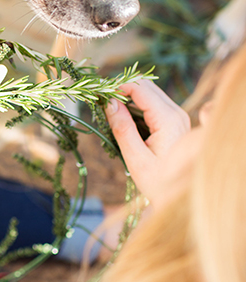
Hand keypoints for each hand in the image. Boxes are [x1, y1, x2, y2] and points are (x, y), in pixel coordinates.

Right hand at [105, 79, 191, 204]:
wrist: (181, 196)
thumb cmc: (158, 182)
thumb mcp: (135, 158)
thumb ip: (122, 128)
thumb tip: (109, 103)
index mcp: (168, 120)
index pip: (140, 88)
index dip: (117, 87)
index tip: (99, 96)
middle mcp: (176, 113)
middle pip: (146, 85)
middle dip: (122, 88)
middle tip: (101, 101)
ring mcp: (178, 115)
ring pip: (150, 91)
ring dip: (128, 95)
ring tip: (109, 108)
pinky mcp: (175, 121)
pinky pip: (153, 102)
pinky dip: (136, 103)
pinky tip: (123, 116)